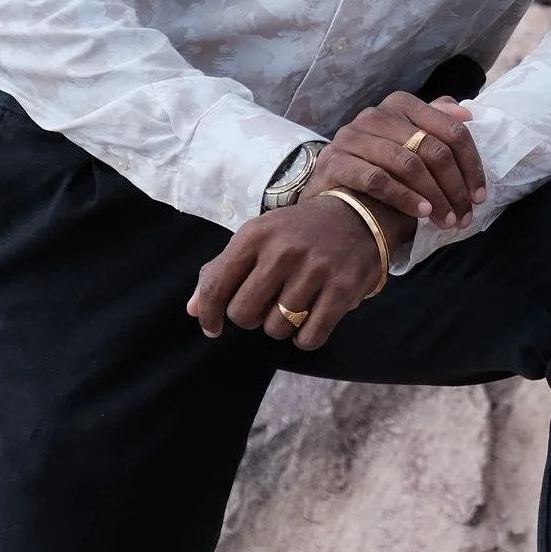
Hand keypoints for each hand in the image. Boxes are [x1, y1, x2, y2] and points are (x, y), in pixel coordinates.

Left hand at [188, 191, 389, 350]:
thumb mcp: (257, 237)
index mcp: (255, 235)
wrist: (356, 214)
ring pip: (276, 328)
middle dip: (250, 318)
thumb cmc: (297, 232)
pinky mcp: (342, 290)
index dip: (209, 314)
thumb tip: (194, 310)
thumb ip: (222, 270)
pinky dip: (305, 337)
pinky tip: (309, 320)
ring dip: (280, 326)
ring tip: (291, 306)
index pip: (216, 285)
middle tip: (264, 305)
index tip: (212, 327)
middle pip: (243, 314)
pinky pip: (309, 337)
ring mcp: (315, 270)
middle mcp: (283, 251)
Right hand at [313, 92, 483, 233]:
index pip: (451, 131)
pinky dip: (404, 198)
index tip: (479, 196)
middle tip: (464, 216)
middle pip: (432, 150)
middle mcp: (377, 114)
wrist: (330, 183)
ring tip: (446, 220)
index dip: (471, 165)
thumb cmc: (378, 164)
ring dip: (434, 197)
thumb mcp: (409, 140)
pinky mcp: (336, 160)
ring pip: (408, 164)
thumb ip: (436, 122)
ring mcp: (353, 136)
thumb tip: (467, 113)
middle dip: (454, 188)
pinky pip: (378, 179)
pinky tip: (421, 213)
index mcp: (401, 104)